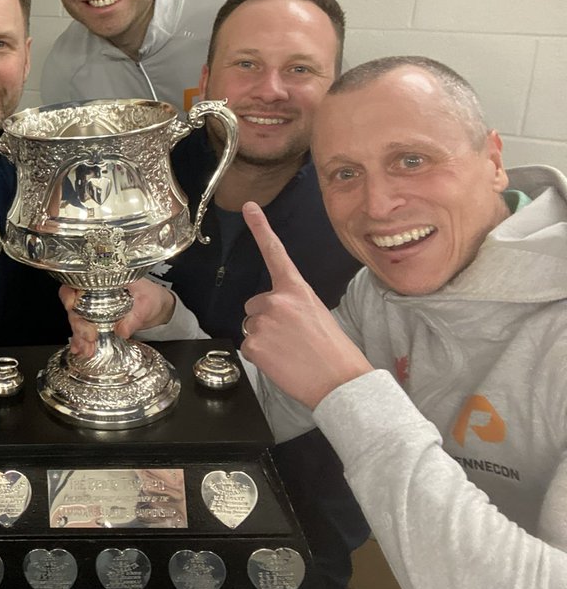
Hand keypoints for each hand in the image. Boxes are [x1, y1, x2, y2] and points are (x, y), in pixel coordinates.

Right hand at [61, 279, 175, 356]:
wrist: (156, 308)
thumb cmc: (150, 296)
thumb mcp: (147, 303)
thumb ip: (135, 316)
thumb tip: (122, 330)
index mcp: (102, 281)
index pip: (76, 283)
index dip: (68, 293)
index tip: (71, 305)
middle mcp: (92, 295)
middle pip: (74, 307)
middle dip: (78, 324)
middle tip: (90, 337)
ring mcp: (92, 310)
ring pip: (77, 322)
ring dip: (79, 337)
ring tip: (87, 350)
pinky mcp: (96, 324)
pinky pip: (84, 332)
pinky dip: (81, 342)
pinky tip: (80, 350)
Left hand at [240, 202, 371, 408]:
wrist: (340, 381)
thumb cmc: (334, 351)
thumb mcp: (317, 314)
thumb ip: (292, 305)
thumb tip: (273, 312)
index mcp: (296, 289)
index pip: (275, 253)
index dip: (260, 228)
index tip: (249, 207)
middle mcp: (276, 300)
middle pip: (254, 305)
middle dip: (266, 319)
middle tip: (292, 339)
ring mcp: (263, 322)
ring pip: (251, 327)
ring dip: (264, 339)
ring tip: (290, 352)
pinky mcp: (254, 344)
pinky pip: (248, 347)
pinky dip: (261, 357)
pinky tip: (281, 362)